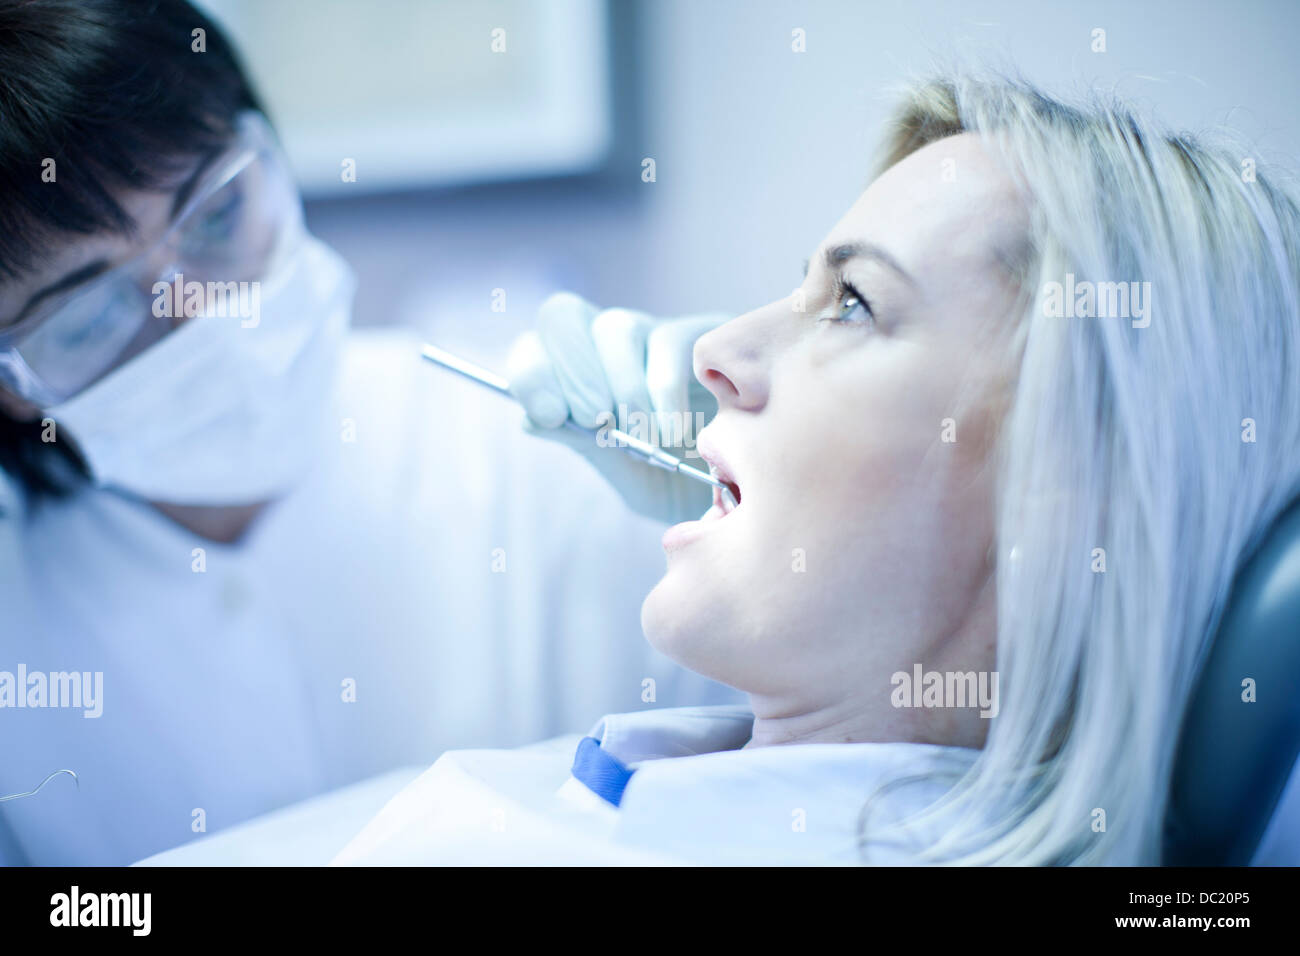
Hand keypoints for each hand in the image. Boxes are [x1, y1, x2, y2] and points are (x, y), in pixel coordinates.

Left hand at [506, 292, 727, 524]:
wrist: (750, 492)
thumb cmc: (685, 483)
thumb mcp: (632, 477)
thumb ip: (587, 447)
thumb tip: (531, 419)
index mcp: (580, 380)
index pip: (533, 351)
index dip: (532, 375)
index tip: (551, 416)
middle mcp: (610, 349)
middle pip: (562, 316)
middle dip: (571, 369)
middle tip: (597, 421)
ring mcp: (655, 337)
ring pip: (615, 327)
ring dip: (622, 387)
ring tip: (646, 438)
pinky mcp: (704, 337)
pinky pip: (670, 342)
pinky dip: (664, 390)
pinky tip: (677, 430)